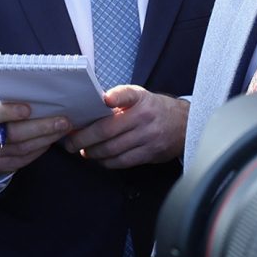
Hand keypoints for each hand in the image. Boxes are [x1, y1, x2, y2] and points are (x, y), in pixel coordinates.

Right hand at [0, 96, 66, 177]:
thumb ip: (13, 99)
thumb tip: (43, 95)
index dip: (9, 112)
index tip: (28, 109)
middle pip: (12, 134)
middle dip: (41, 127)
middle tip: (62, 121)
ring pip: (21, 148)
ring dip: (46, 139)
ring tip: (62, 129)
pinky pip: (22, 159)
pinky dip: (39, 149)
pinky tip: (50, 140)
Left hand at [64, 87, 187, 168]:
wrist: (186, 124)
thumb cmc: (155, 110)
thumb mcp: (141, 97)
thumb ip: (119, 101)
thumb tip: (89, 109)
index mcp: (140, 99)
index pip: (127, 94)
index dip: (116, 97)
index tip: (104, 100)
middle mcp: (144, 117)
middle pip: (107, 130)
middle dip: (84, 139)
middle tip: (70, 143)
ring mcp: (148, 137)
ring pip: (112, 149)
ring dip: (93, 152)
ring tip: (83, 151)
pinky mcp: (150, 153)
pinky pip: (123, 161)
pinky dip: (107, 162)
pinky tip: (100, 159)